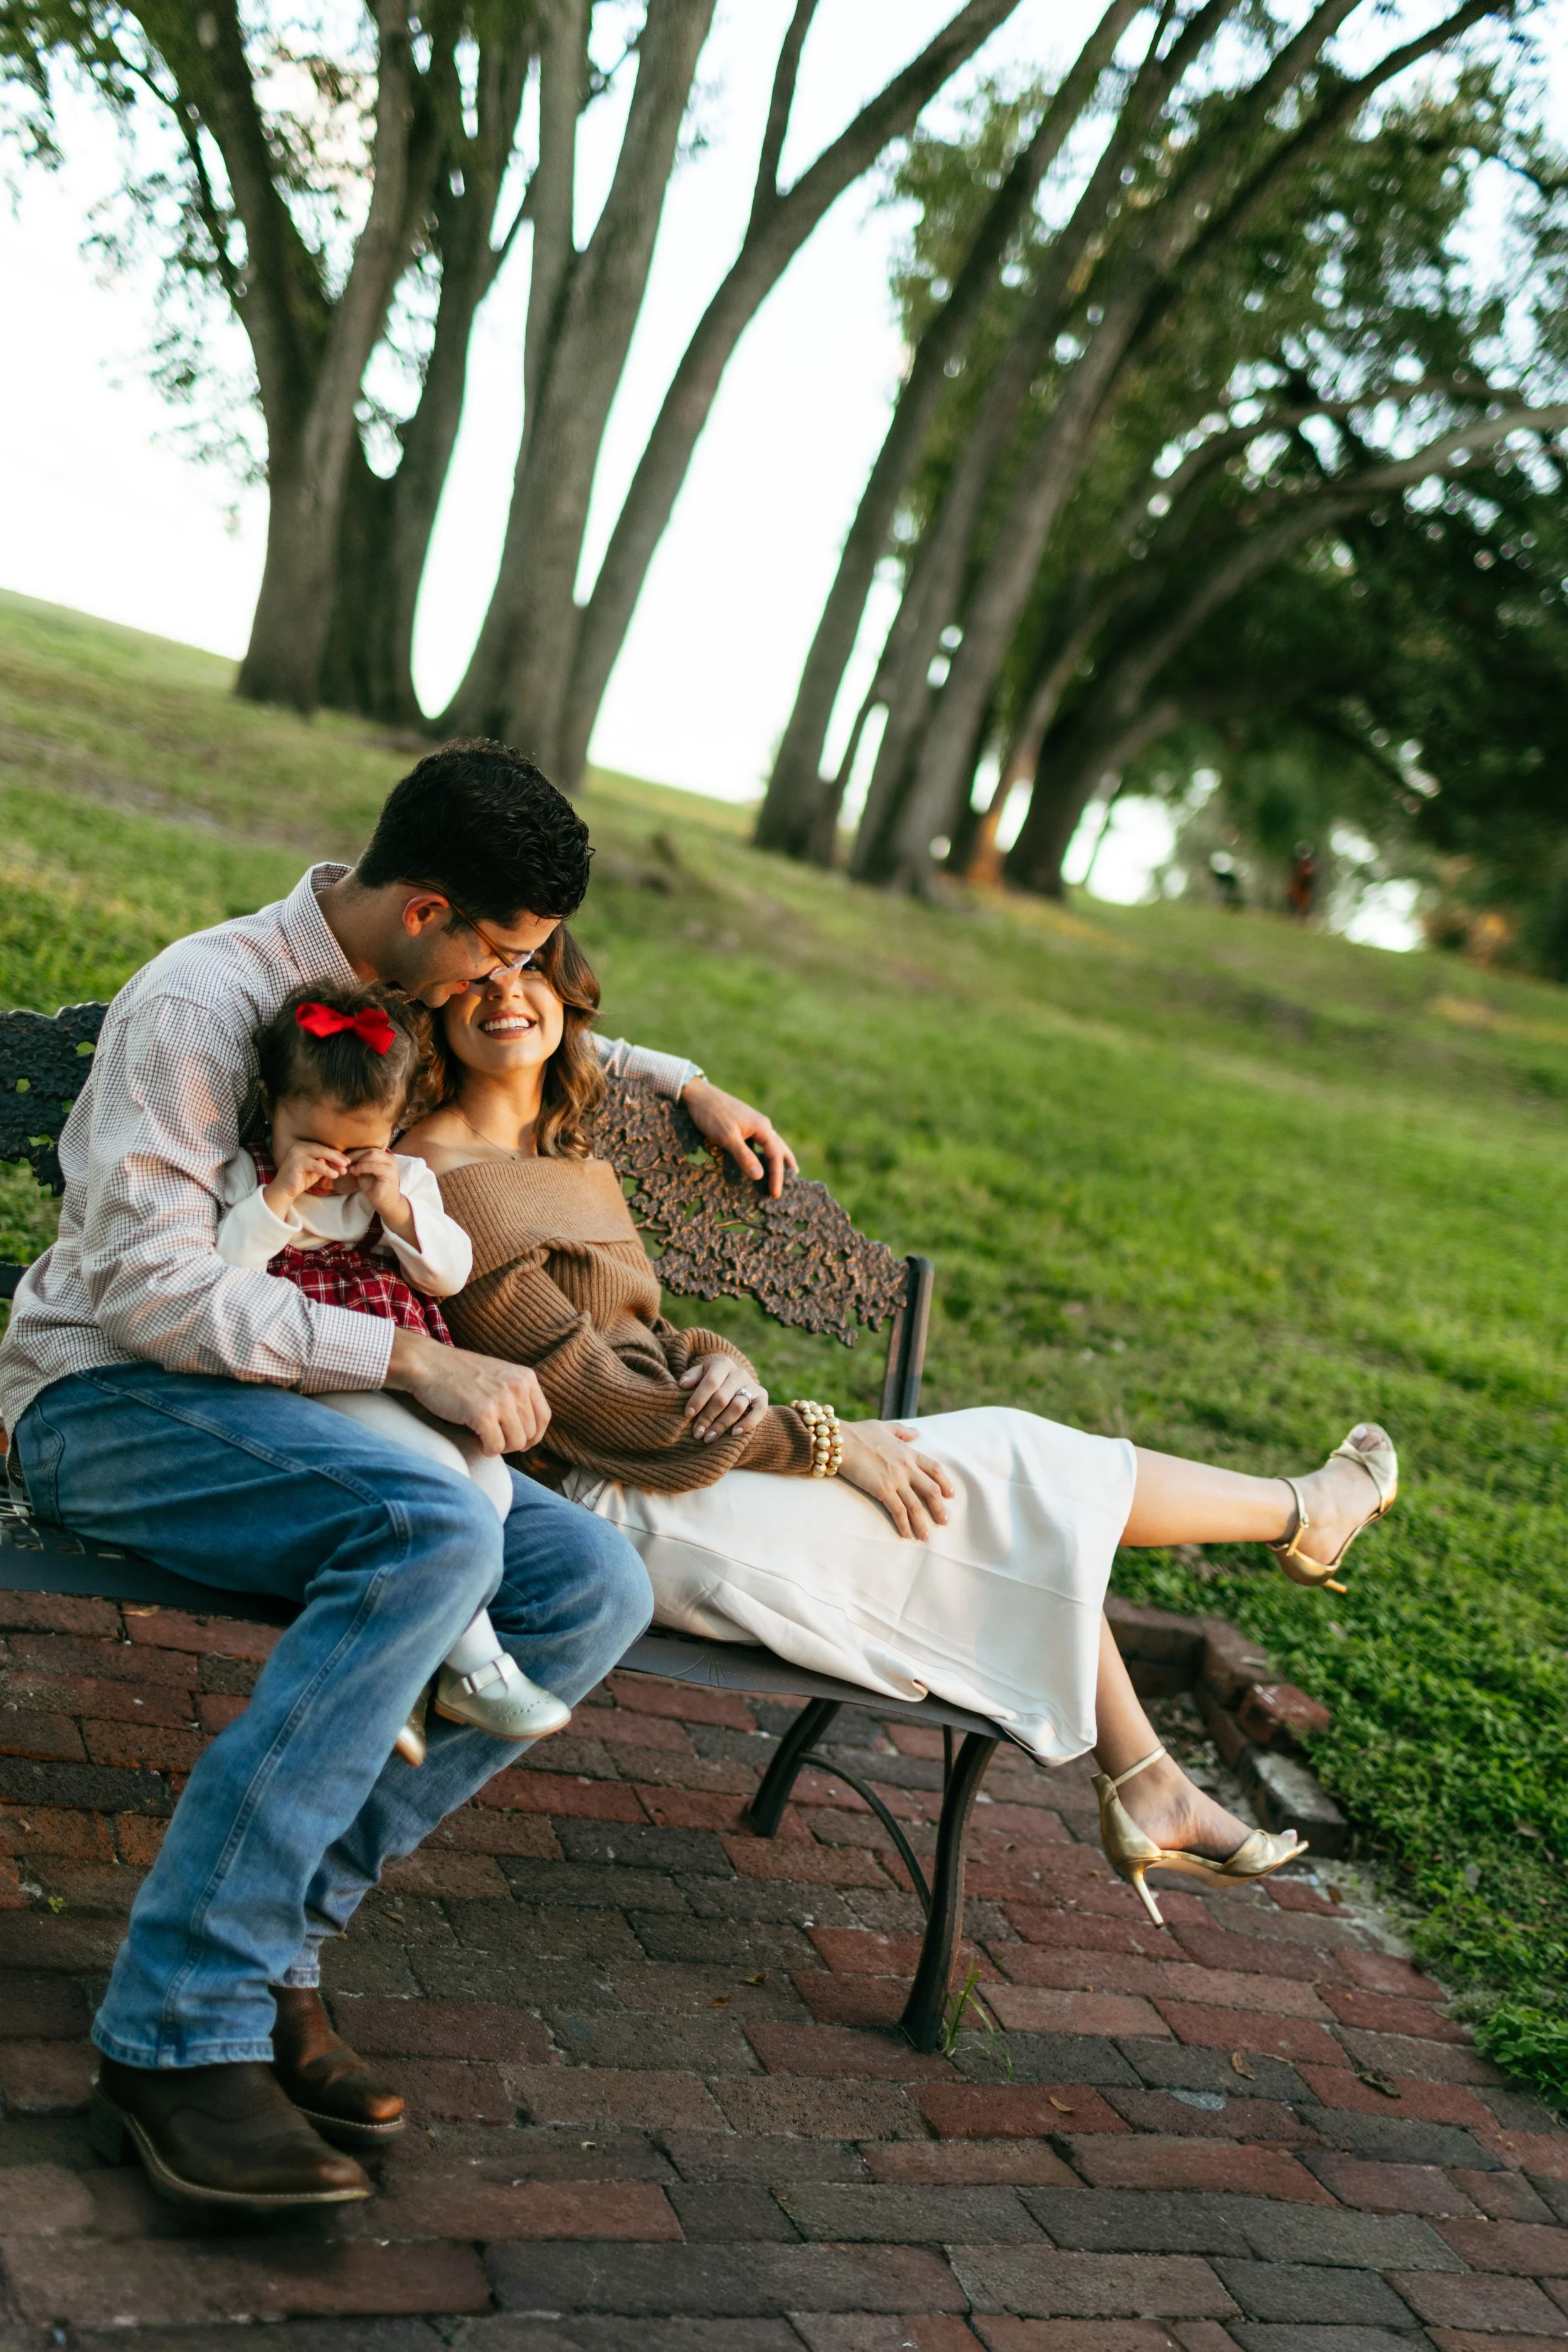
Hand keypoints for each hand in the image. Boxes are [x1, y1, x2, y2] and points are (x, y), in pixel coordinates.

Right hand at [263, 1141, 349, 1219]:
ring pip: (320, 1154)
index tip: (347, 1161)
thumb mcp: (316, 1170)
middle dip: (337, 1157)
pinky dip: (326, 1169)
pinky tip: (335, 1175)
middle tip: (347, 1163)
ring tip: (343, 1170)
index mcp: (304, 1146)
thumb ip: (326, 1164)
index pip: (323, 1148)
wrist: (284, 1190)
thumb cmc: (300, 1179)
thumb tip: (342, 1162)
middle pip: (323, 1149)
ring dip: (334, 1162)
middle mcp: (299, 1146)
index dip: (336, 1154)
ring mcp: (296, 1153)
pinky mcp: (296, 1162)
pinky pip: (315, 1165)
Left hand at [346, 1147, 413, 1239]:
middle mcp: (390, 1158)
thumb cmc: (374, 1188)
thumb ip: (360, 1163)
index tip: (344, 1158)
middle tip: (345, 1163)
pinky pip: (373, 1165)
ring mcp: (391, 1165)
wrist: (385, 1203)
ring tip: (351, 1170)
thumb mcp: (364, 1172)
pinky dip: (362, 1167)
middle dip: (355, 1155)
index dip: (356, 1152)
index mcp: (385, 1157)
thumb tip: (346, 1156)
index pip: (369, 1148)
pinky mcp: (389, 1173)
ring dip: (359, 1162)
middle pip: (370, 1150)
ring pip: (372, 1155)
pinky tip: (355, 1172)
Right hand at [386, 1331, 550, 1454]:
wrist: (428, 1363)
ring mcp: (501, 1400)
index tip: (520, 1442)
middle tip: (494, 1439)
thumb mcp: (499, 1375)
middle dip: (513, 1443)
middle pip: (530, 1433)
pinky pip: (496, 1446)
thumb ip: (517, 1395)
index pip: (544, 1417)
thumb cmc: (459, 1373)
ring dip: (500, 1447)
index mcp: (526, 1377)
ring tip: (484, 1438)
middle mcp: (518, 1387)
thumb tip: (530, 1432)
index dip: (534, 1436)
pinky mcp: (483, 1413)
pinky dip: (487, 1450)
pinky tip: (476, 1441)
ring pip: (516, 1443)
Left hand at [679, 1355, 767, 1441]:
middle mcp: (739, 1373)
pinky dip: (748, 1423)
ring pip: (738, 1406)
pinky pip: (759, 1411)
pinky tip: (734, 1433)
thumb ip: (691, 1377)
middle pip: (722, 1398)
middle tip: (697, 1433)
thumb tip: (683, 1384)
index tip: (688, 1415)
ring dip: (722, 1424)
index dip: (698, 1400)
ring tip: (709, 1437)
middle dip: (707, 1417)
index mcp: (722, 1364)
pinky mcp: (762, 1396)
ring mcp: (752, 1384)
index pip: (710, 1382)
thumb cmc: (712, 1378)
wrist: (734, 1378)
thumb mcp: (701, 1373)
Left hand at [682, 1078, 797, 1198]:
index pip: (775, 1155)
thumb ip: (744, 1156)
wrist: (699, 1095)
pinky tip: (762, 1154)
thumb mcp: (727, 1138)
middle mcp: (762, 1124)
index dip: (777, 1175)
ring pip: (771, 1142)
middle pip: (779, 1147)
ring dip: (778, 1156)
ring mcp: (753, 1123)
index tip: (775, 1194)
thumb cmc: (712, 1115)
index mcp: (762, 1127)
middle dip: (785, 1163)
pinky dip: (765, 1150)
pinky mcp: (744, 1123)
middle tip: (794, 1177)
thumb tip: (759, 1176)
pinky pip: (760, 1140)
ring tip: (786, 1166)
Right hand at [836, 1422, 954, 1540]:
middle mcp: (907, 1467)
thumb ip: (902, 1431)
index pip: (935, 1469)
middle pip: (931, 1491)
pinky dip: (904, 1524)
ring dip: (923, 1523)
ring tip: (926, 1537)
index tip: (949, 1494)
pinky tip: (906, 1534)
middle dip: (940, 1509)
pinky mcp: (883, 1490)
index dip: (945, 1483)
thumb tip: (916, 1432)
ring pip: (916, 1506)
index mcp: (909, 1452)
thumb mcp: (884, 1427)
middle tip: (944, 1521)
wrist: (841, 1441)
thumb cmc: (859, 1433)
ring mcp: (896, 1479)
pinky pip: (898, 1511)